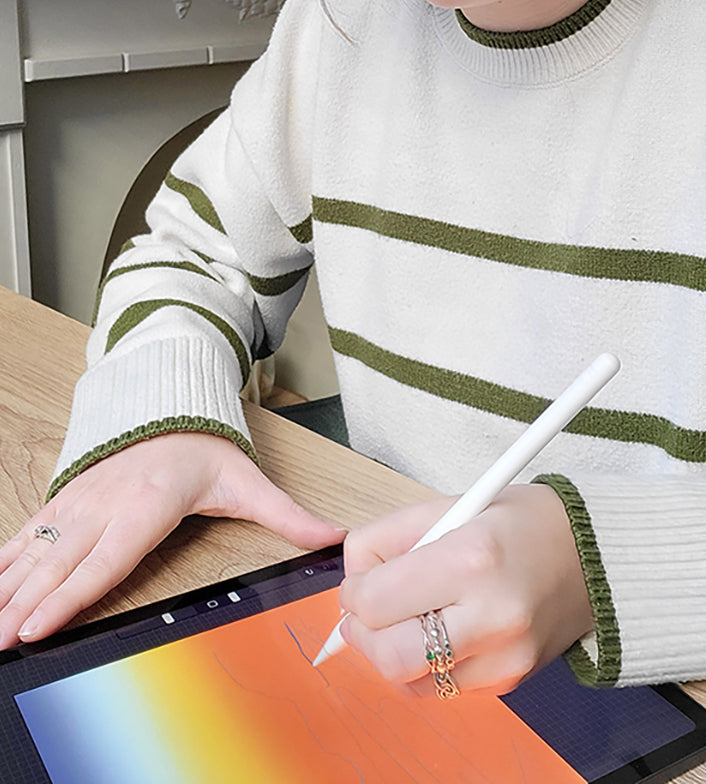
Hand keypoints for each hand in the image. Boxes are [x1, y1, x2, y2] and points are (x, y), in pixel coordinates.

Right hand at [0, 432, 345, 650]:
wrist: (166, 403)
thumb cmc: (202, 447)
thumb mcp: (246, 480)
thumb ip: (287, 515)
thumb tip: (332, 540)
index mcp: (147, 505)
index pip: (106, 559)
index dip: (70, 596)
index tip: (38, 626)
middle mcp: (106, 505)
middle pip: (62, 564)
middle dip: (26, 605)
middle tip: (2, 641)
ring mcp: (80, 503)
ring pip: (38, 552)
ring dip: (9, 589)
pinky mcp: (67, 501)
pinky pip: (29, 535)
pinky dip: (6, 562)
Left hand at [338, 483, 592, 696]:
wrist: (593, 557)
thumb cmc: (520, 523)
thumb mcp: (451, 505)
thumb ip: (390, 537)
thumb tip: (351, 575)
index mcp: (473, 559)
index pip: (375, 600)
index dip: (354, 591)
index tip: (361, 579)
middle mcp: (491, 616)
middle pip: (388, 656)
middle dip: (363, 633)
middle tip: (368, 608)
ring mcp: (503, 658)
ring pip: (408, 682)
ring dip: (391, 650)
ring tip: (407, 615)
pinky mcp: (508, 682)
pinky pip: (439, 687)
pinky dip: (424, 663)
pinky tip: (440, 629)